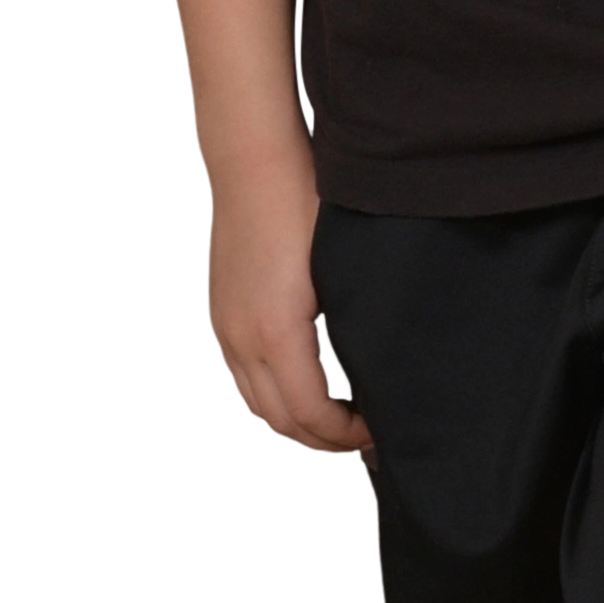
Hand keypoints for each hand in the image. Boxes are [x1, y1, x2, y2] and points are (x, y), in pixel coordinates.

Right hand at [203, 142, 374, 463]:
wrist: (253, 161)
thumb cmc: (303, 200)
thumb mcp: (340, 266)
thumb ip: (352, 322)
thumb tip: (381, 364)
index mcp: (277, 332)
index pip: (312, 414)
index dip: (347, 435)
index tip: (378, 432)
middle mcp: (243, 339)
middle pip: (281, 422)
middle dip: (324, 441)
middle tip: (365, 439)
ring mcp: (227, 328)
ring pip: (256, 406)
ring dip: (295, 424)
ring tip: (336, 421)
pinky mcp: (222, 315)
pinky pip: (242, 380)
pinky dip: (271, 399)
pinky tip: (301, 389)